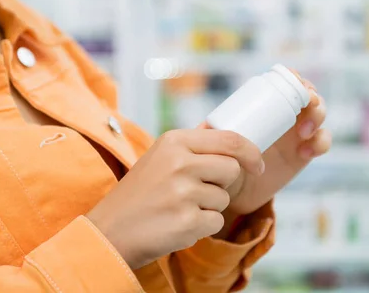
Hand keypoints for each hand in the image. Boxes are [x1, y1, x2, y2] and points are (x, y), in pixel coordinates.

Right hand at [86, 129, 263, 269]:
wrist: (111, 230)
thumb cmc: (138, 195)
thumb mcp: (159, 157)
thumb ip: (191, 146)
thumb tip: (228, 137)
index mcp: (174, 141)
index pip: (230, 140)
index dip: (250, 152)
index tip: (258, 164)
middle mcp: (179, 162)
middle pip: (232, 169)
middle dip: (222, 184)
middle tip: (194, 192)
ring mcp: (183, 192)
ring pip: (224, 198)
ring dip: (208, 207)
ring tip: (178, 208)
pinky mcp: (187, 220)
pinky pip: (216, 221)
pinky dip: (202, 227)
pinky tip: (177, 224)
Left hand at [220, 76, 331, 215]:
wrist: (235, 190)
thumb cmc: (222, 159)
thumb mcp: (215, 144)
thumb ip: (209, 135)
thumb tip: (204, 128)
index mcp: (264, 105)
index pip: (286, 81)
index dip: (296, 78)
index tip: (297, 82)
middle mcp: (283, 114)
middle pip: (309, 95)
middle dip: (313, 97)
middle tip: (307, 107)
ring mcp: (297, 132)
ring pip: (319, 114)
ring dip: (318, 117)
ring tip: (303, 133)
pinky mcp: (305, 152)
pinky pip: (322, 141)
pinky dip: (320, 143)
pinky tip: (306, 153)